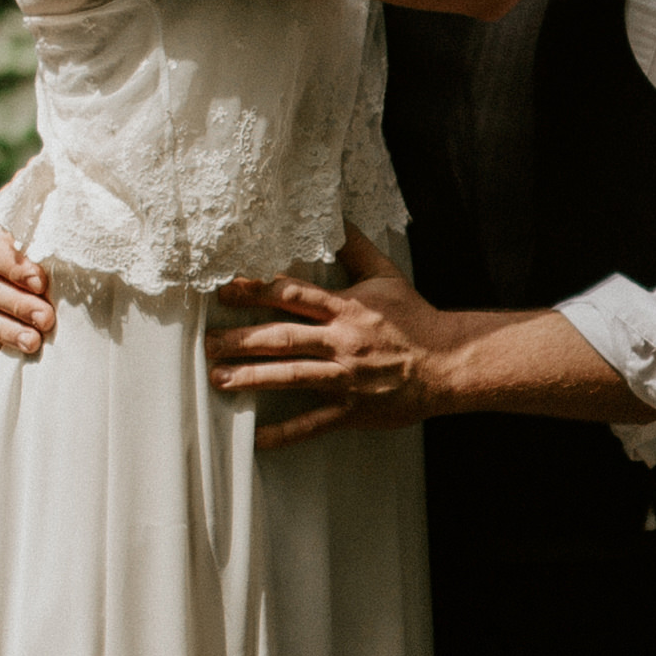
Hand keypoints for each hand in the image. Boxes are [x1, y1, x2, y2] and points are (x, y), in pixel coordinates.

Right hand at [0, 191, 55, 370]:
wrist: (41, 237)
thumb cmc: (51, 217)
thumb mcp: (53, 197)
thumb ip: (59, 186)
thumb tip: (75, 167)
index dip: (12, 264)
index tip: (41, 279)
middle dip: (16, 304)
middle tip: (47, 317)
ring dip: (5, 331)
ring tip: (34, 344)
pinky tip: (3, 363)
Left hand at [210, 230, 451, 449]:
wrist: (448, 363)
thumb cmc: (414, 318)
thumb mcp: (386, 275)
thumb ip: (355, 248)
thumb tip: (335, 217)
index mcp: (346, 308)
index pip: (293, 295)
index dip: (256, 290)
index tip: (224, 290)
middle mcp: (342, 342)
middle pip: (283, 337)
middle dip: (241, 340)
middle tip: (207, 343)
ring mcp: (347, 378)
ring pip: (292, 376)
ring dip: (252, 378)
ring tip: (218, 378)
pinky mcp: (353, 410)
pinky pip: (314, 423)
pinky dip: (286, 433)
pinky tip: (257, 438)